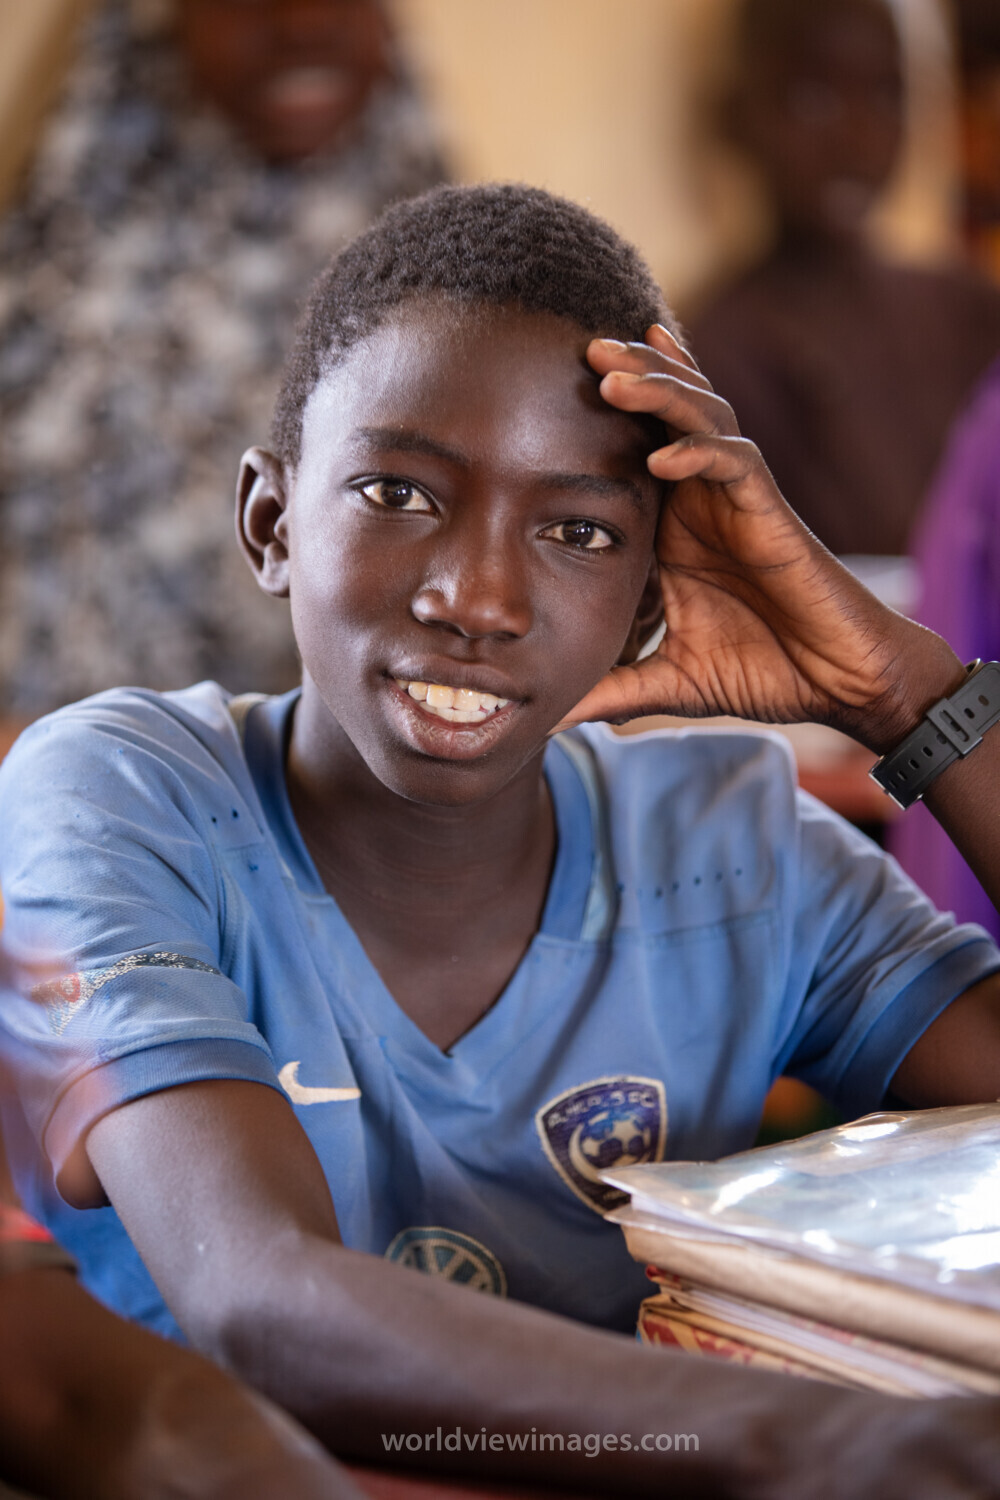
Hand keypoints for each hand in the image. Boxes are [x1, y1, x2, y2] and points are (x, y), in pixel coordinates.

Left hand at [557, 326, 962, 752]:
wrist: (839, 684)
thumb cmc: (767, 673)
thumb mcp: (670, 681)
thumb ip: (612, 690)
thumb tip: (551, 718)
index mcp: (679, 527)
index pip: (639, 448)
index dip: (610, 412)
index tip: (555, 383)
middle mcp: (707, 502)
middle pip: (669, 414)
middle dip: (631, 374)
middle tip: (582, 345)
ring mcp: (741, 502)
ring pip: (704, 420)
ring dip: (661, 394)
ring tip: (614, 374)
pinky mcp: (773, 515)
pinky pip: (737, 465)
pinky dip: (701, 455)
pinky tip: (665, 456)